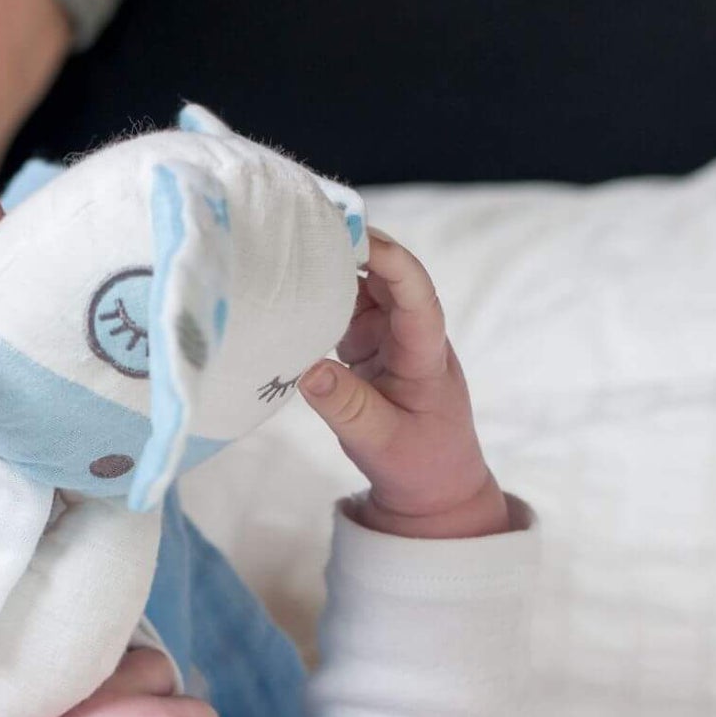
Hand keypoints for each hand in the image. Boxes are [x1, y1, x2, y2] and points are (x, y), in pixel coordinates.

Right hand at [299, 233, 510, 540]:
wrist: (434, 488)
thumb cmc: (420, 467)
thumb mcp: (382, 445)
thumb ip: (347, 408)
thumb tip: (308, 370)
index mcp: (426, 354)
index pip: (416, 293)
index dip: (388, 258)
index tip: (352, 236)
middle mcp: (409, 335)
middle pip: (383, 276)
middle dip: (348, 248)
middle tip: (297, 227)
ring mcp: (388, 338)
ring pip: (360, 289)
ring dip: (327, 272)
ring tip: (281, 254)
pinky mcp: (369, 347)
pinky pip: (342, 311)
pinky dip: (318, 300)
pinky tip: (285, 293)